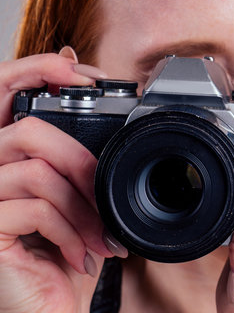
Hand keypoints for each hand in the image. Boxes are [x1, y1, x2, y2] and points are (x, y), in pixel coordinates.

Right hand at [0, 50, 113, 312]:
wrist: (52, 309)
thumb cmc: (63, 250)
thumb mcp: (73, 191)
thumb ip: (68, 140)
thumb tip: (71, 65)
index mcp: (4, 155)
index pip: (1, 89)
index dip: (36, 69)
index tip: (82, 71)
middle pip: (28, 129)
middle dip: (79, 158)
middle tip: (104, 187)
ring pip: (39, 171)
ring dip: (84, 208)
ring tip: (99, 238)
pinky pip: (37, 209)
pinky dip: (72, 232)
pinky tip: (80, 254)